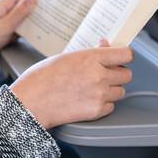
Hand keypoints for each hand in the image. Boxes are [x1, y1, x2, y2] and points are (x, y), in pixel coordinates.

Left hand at [0, 0, 37, 79]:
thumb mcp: (6, 25)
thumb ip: (20, 12)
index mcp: (1, 4)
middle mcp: (2, 10)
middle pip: (22, 3)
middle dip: (34, 6)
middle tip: (49, 10)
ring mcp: (2, 20)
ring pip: (21, 16)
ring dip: (30, 19)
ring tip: (44, 23)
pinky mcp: (2, 30)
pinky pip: (17, 26)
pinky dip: (24, 29)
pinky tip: (32, 34)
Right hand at [10, 43, 133, 129]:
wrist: (30, 103)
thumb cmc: (41, 79)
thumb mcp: (65, 56)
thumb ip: (89, 52)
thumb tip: (105, 46)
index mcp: (91, 58)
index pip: (126, 54)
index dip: (124, 56)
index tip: (120, 59)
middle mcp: (99, 76)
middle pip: (127, 74)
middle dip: (117, 74)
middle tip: (105, 75)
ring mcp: (99, 95)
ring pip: (120, 91)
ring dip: (111, 90)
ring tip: (94, 89)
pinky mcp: (96, 111)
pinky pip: (111, 106)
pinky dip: (103, 104)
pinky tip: (89, 100)